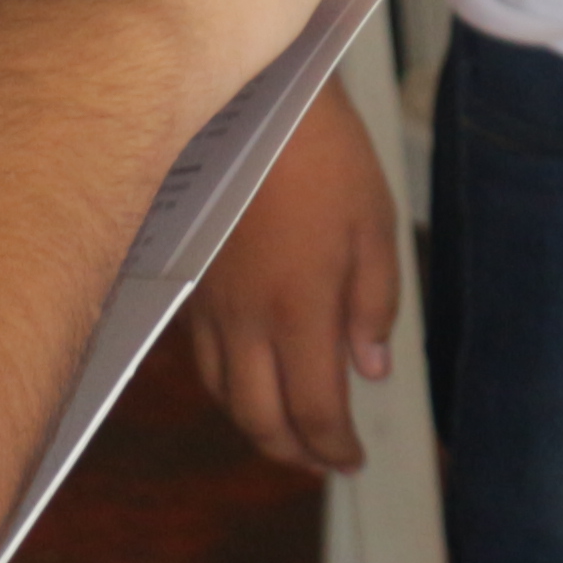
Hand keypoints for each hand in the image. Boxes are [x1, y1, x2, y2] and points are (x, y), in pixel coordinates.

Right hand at [188, 80, 400, 473]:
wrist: (249, 101)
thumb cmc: (325, 157)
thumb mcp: (374, 225)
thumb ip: (374, 305)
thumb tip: (369, 371)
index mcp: (299, 312)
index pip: (313, 410)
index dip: (333, 447)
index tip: (354, 461)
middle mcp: (244, 322)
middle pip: (258, 419)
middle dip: (293, 452)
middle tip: (323, 461)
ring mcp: (208, 304)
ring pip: (223, 393)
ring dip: (257, 424)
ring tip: (290, 429)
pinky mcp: (189, 281)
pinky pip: (200, 357)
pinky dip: (227, 385)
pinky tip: (249, 376)